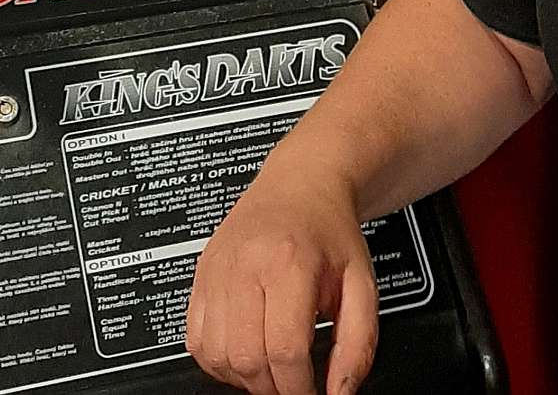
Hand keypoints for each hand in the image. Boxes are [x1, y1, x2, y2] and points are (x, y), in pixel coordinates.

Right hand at [186, 159, 377, 394]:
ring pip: (217, 354)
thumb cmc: (330, 230)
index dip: (300, 388)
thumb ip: (358, 344)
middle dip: (272, 388)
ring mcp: (217, 268)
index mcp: (289, 261)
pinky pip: (195, 339)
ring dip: (244, 378)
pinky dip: (218, 360)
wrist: (300, 184)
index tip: (312, 393)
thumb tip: (338, 392)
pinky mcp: (201, 273)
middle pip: (247, 358)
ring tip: (271, 368)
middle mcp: (245, 264)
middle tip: (293, 384)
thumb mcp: (362, 283)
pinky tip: (245, 352)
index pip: (286, 350)